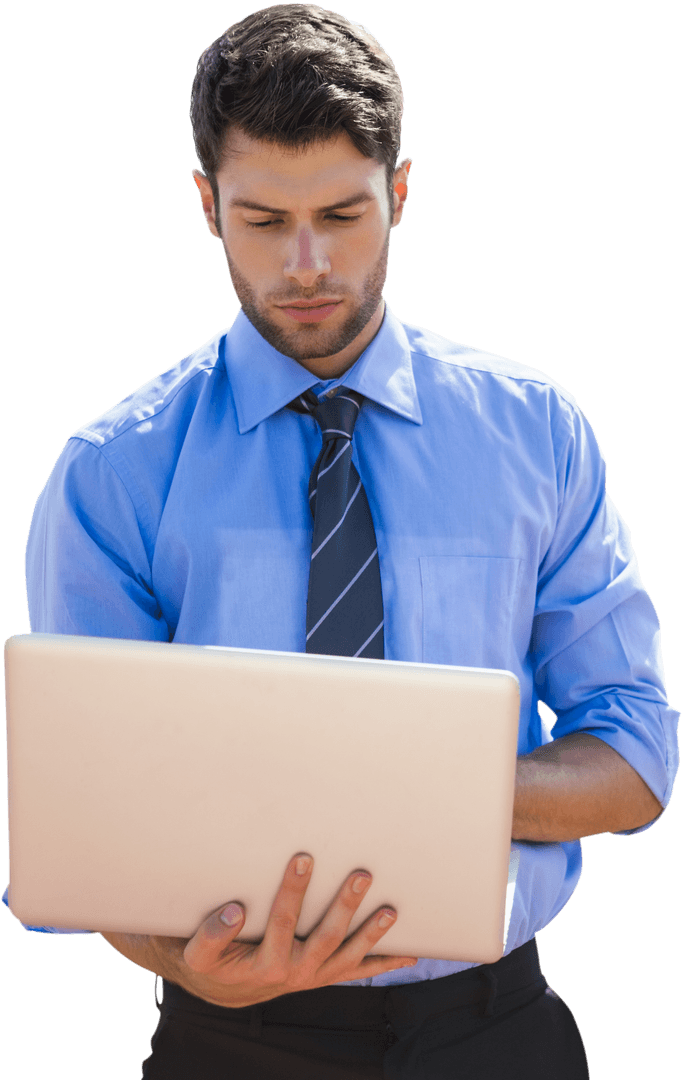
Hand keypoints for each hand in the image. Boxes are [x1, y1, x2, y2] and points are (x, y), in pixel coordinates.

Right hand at [176, 853, 417, 1006]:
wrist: (227, 987)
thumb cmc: (214, 959)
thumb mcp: (199, 952)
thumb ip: (212, 934)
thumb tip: (235, 911)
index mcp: (265, 962)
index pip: (282, 921)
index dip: (292, 891)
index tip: (302, 858)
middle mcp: (295, 972)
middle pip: (326, 936)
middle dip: (345, 905)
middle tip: (361, 874)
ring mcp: (315, 976)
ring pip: (349, 954)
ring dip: (372, 933)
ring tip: (392, 911)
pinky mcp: (326, 975)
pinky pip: (358, 970)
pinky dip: (384, 962)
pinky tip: (410, 953)